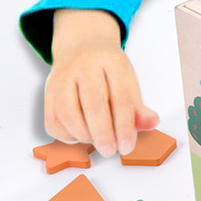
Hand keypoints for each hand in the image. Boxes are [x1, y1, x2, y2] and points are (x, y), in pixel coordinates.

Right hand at [44, 10, 158, 156]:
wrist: (82, 49)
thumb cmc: (110, 74)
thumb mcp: (129, 84)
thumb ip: (139, 108)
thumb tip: (152, 123)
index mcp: (113, 61)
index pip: (121, 97)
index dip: (125, 126)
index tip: (127, 147)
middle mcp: (85, 65)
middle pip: (93, 104)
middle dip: (103, 134)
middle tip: (111, 151)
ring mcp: (62, 76)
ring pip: (68, 113)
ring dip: (84, 136)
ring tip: (98, 142)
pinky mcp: (48, 90)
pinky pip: (53, 121)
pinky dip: (67, 136)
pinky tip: (81, 136)